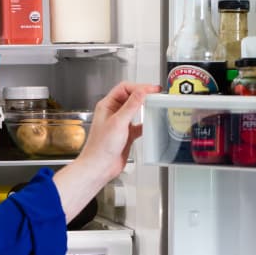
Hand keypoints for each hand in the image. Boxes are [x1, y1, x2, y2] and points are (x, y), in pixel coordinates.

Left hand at [53, 81, 160, 221]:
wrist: (99, 167)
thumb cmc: (101, 147)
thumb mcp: (118, 122)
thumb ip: (131, 106)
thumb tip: (141, 92)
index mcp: (107, 105)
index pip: (125, 88)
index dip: (139, 87)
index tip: (152, 90)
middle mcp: (113, 113)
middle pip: (130, 97)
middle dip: (143, 95)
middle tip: (156, 95)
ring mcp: (119, 124)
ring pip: (135, 111)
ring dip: (144, 109)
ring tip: (155, 106)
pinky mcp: (125, 135)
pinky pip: (138, 126)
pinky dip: (145, 124)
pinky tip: (150, 125)